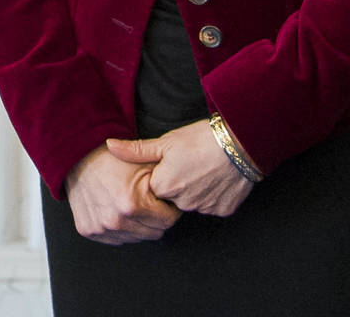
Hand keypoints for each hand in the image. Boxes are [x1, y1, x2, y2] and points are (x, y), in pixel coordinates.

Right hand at [63, 144, 181, 244]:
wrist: (76, 157)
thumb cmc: (110, 159)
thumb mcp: (143, 164)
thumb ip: (166, 182)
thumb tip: (182, 197)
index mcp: (132, 205)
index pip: (168, 220)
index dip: (169, 208)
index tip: (164, 200)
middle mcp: (115, 221)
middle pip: (155, 232)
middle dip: (156, 218)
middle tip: (148, 202)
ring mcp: (101, 228)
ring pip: (137, 238)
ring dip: (139, 225)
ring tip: (131, 205)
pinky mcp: (89, 231)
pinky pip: (117, 239)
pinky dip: (121, 228)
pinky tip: (117, 211)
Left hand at [108, 121, 252, 217]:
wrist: (240, 143)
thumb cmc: (200, 139)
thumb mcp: (165, 142)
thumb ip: (136, 150)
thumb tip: (109, 146)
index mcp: (164, 187)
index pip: (154, 187)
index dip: (161, 174)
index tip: (170, 162)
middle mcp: (183, 203)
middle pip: (172, 197)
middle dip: (177, 184)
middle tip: (188, 164)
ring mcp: (205, 208)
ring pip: (192, 202)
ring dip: (194, 190)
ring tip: (202, 168)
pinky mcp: (224, 210)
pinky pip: (211, 205)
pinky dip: (212, 194)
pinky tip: (215, 177)